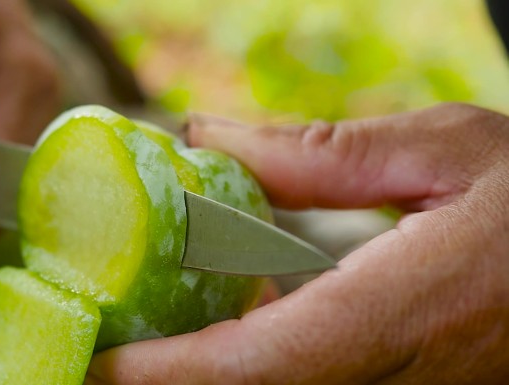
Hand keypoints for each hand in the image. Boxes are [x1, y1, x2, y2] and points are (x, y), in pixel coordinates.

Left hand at [86, 103, 508, 383]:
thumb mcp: (442, 151)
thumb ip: (318, 153)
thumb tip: (209, 137)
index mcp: (400, 315)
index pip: (254, 366)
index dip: (165, 374)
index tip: (98, 363)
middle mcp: (397, 377)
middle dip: (169, 383)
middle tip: (106, 347)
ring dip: (207, 375)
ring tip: (151, 332)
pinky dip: (253, 366)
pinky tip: (238, 320)